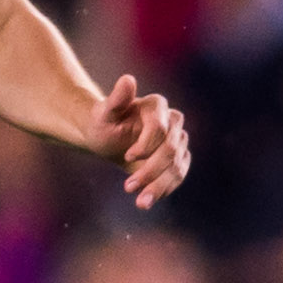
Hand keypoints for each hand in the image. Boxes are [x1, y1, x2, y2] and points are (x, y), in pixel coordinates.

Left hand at [92, 73, 189, 208]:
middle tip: (128, 187)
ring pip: (177, 165)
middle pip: (171, 149)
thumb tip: (128, 79)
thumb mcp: (104, 113)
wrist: (107, 139)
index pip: (160, 127)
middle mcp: (173, 121)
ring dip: (159, 186)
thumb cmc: (103, 123)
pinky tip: (148, 200)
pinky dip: (165, 189)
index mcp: (157, 106)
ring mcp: (177, 140)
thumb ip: (116, 98)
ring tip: (140, 203)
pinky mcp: (178, 158)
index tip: (126, 157)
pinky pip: (179, 175)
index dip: (146, 144)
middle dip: (150, 170)